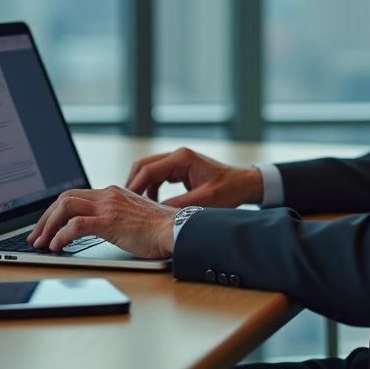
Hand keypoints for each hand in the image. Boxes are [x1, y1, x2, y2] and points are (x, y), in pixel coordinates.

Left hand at [26, 185, 175, 258]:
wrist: (176, 229)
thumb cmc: (160, 229)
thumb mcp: (132, 217)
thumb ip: (115, 216)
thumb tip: (95, 229)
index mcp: (112, 193)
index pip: (74, 195)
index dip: (55, 212)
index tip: (46, 227)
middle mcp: (108, 195)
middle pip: (64, 198)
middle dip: (44, 219)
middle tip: (36, 237)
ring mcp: (108, 207)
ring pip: (65, 208)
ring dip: (48, 226)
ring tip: (41, 243)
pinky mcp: (109, 221)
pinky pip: (75, 225)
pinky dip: (61, 235)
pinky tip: (57, 247)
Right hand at [125, 147, 262, 208]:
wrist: (244, 184)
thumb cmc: (229, 190)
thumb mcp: (204, 201)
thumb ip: (178, 205)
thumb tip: (155, 213)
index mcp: (182, 158)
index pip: (148, 170)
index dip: (134, 186)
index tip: (126, 202)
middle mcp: (178, 156)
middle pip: (144, 166)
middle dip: (133, 184)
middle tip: (125, 203)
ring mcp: (178, 161)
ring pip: (149, 170)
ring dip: (141, 186)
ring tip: (136, 205)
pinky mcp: (180, 168)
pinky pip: (158, 175)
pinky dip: (151, 187)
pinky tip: (152, 202)